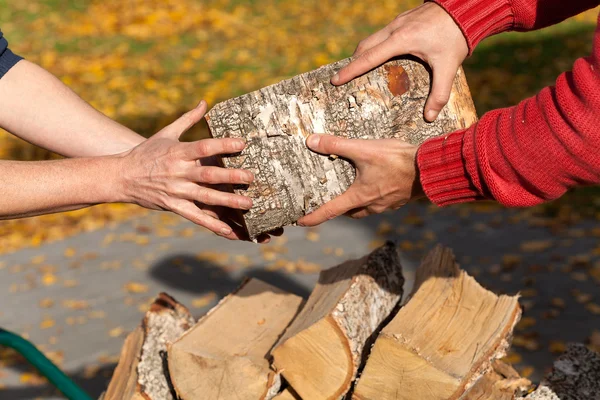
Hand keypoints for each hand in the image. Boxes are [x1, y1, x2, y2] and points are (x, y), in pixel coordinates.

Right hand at [117, 100, 276, 241]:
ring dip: (228, 201)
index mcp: (178, 152)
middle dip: (231, 176)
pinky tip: (228, 231)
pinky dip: (212, 225)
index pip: (204, 146)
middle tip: (251, 177)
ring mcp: (176, 191)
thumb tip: (205, 102)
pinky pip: (195, 217)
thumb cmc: (146, 153)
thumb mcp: (166, 133)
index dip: (224, 145)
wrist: (120, 176)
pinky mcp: (173, 206)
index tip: (242, 143)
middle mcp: (178, 172)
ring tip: (248, 203)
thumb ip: (188, 119)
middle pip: (209, 174)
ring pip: (206, 197)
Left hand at [298, 134, 422, 226]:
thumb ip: (336, 145)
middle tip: (328, 201)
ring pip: (364, 209)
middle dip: (337, 209)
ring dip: (355, 203)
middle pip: (348, 212)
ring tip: (350, 190)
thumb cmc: (397, 161)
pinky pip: (379, 202)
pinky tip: (374, 183)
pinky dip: (371, 196)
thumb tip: (312, 141)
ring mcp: (386, 204)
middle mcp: (371, 205)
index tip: (300, 222)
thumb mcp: (363, 149)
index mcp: (359, 197)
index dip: (313, 217)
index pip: (330, 211)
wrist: (429, 168)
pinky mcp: (398, 199)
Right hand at [331, 2, 467, 121]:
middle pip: (364, 46)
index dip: (350, 70)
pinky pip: (383, 33)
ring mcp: (398, 21)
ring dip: (364, 53)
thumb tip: (430, 117)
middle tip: (343, 77)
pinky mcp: (404, 18)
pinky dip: (376, 45)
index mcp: (400, 41)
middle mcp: (395, 29)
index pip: (368, 58)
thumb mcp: (448, 67)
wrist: (465, 8)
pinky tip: (382, 55)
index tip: (335, 80)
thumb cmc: (455, 36)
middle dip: (353, 62)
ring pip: (372, 38)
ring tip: (360, 68)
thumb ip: (439, 94)